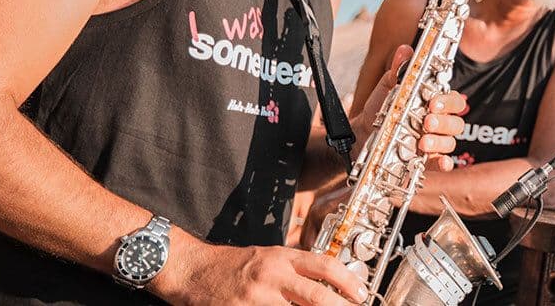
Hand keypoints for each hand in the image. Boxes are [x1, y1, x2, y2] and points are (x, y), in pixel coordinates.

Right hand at [153, 239, 366, 305]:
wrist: (193, 270)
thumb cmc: (233, 264)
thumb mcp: (269, 257)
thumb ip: (295, 270)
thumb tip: (327, 285)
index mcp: (282, 258)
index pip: (324, 265)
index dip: (347, 280)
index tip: (361, 293)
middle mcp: (273, 275)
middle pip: (316, 295)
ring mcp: (257, 297)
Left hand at [352, 45, 466, 171]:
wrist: (361, 137)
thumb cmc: (379, 111)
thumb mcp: (386, 89)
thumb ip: (398, 70)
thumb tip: (405, 50)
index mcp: (432, 103)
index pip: (453, 100)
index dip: (448, 101)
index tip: (433, 102)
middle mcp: (437, 122)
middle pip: (457, 122)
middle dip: (444, 122)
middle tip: (427, 122)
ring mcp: (433, 141)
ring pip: (450, 142)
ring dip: (439, 142)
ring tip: (422, 142)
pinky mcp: (425, 160)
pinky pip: (441, 162)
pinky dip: (443, 163)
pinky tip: (440, 162)